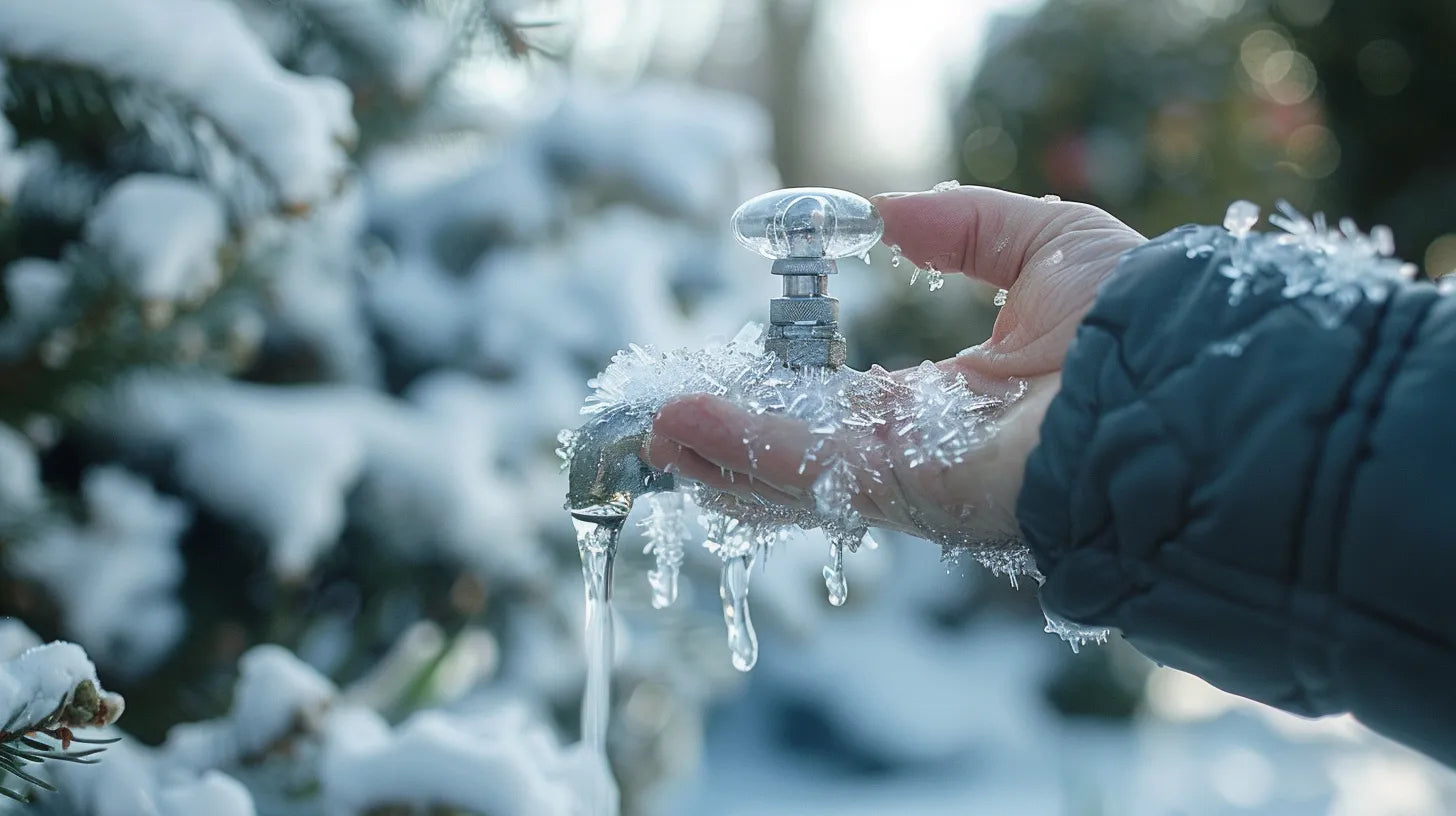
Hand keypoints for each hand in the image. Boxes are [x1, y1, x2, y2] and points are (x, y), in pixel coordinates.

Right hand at [644, 186, 1144, 541]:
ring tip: (653, 431)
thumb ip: (961, 228)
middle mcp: (919, 453)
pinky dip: (742, 450)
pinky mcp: (907, 489)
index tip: (725, 380)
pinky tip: (683, 432)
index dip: (782, 398)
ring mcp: (909, 479)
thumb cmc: (1134, 318)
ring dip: (718, 452)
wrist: (1186, 378)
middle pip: (801, 454)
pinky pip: (808, 470)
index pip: (841, 411)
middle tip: (662, 424)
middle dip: (729, 443)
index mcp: (944, 407)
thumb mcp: (1042, 242)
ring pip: (790, 471)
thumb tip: (885, 214)